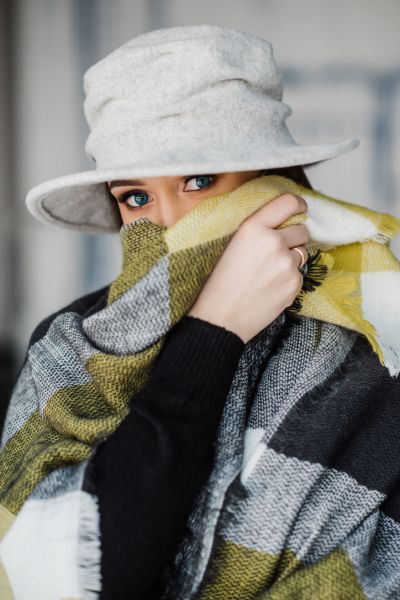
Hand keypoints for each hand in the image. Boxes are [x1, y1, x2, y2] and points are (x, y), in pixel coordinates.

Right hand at [187, 193, 308, 342]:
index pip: (288, 203)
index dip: (297, 204)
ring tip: (269, 273)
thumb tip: (282, 222)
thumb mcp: (231, 245)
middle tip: (277, 250)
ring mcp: (286, 264)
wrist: (220, 318)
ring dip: (291, 259)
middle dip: (294, 237)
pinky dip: (288, 280)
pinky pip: (299, 275)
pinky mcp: (294, 284)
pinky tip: (269, 288)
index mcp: (253, 228)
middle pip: (302, 230)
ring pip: (302, 253)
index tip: (299, 208)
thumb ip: (257, 230)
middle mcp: (273, 242)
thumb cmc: (219, 283)